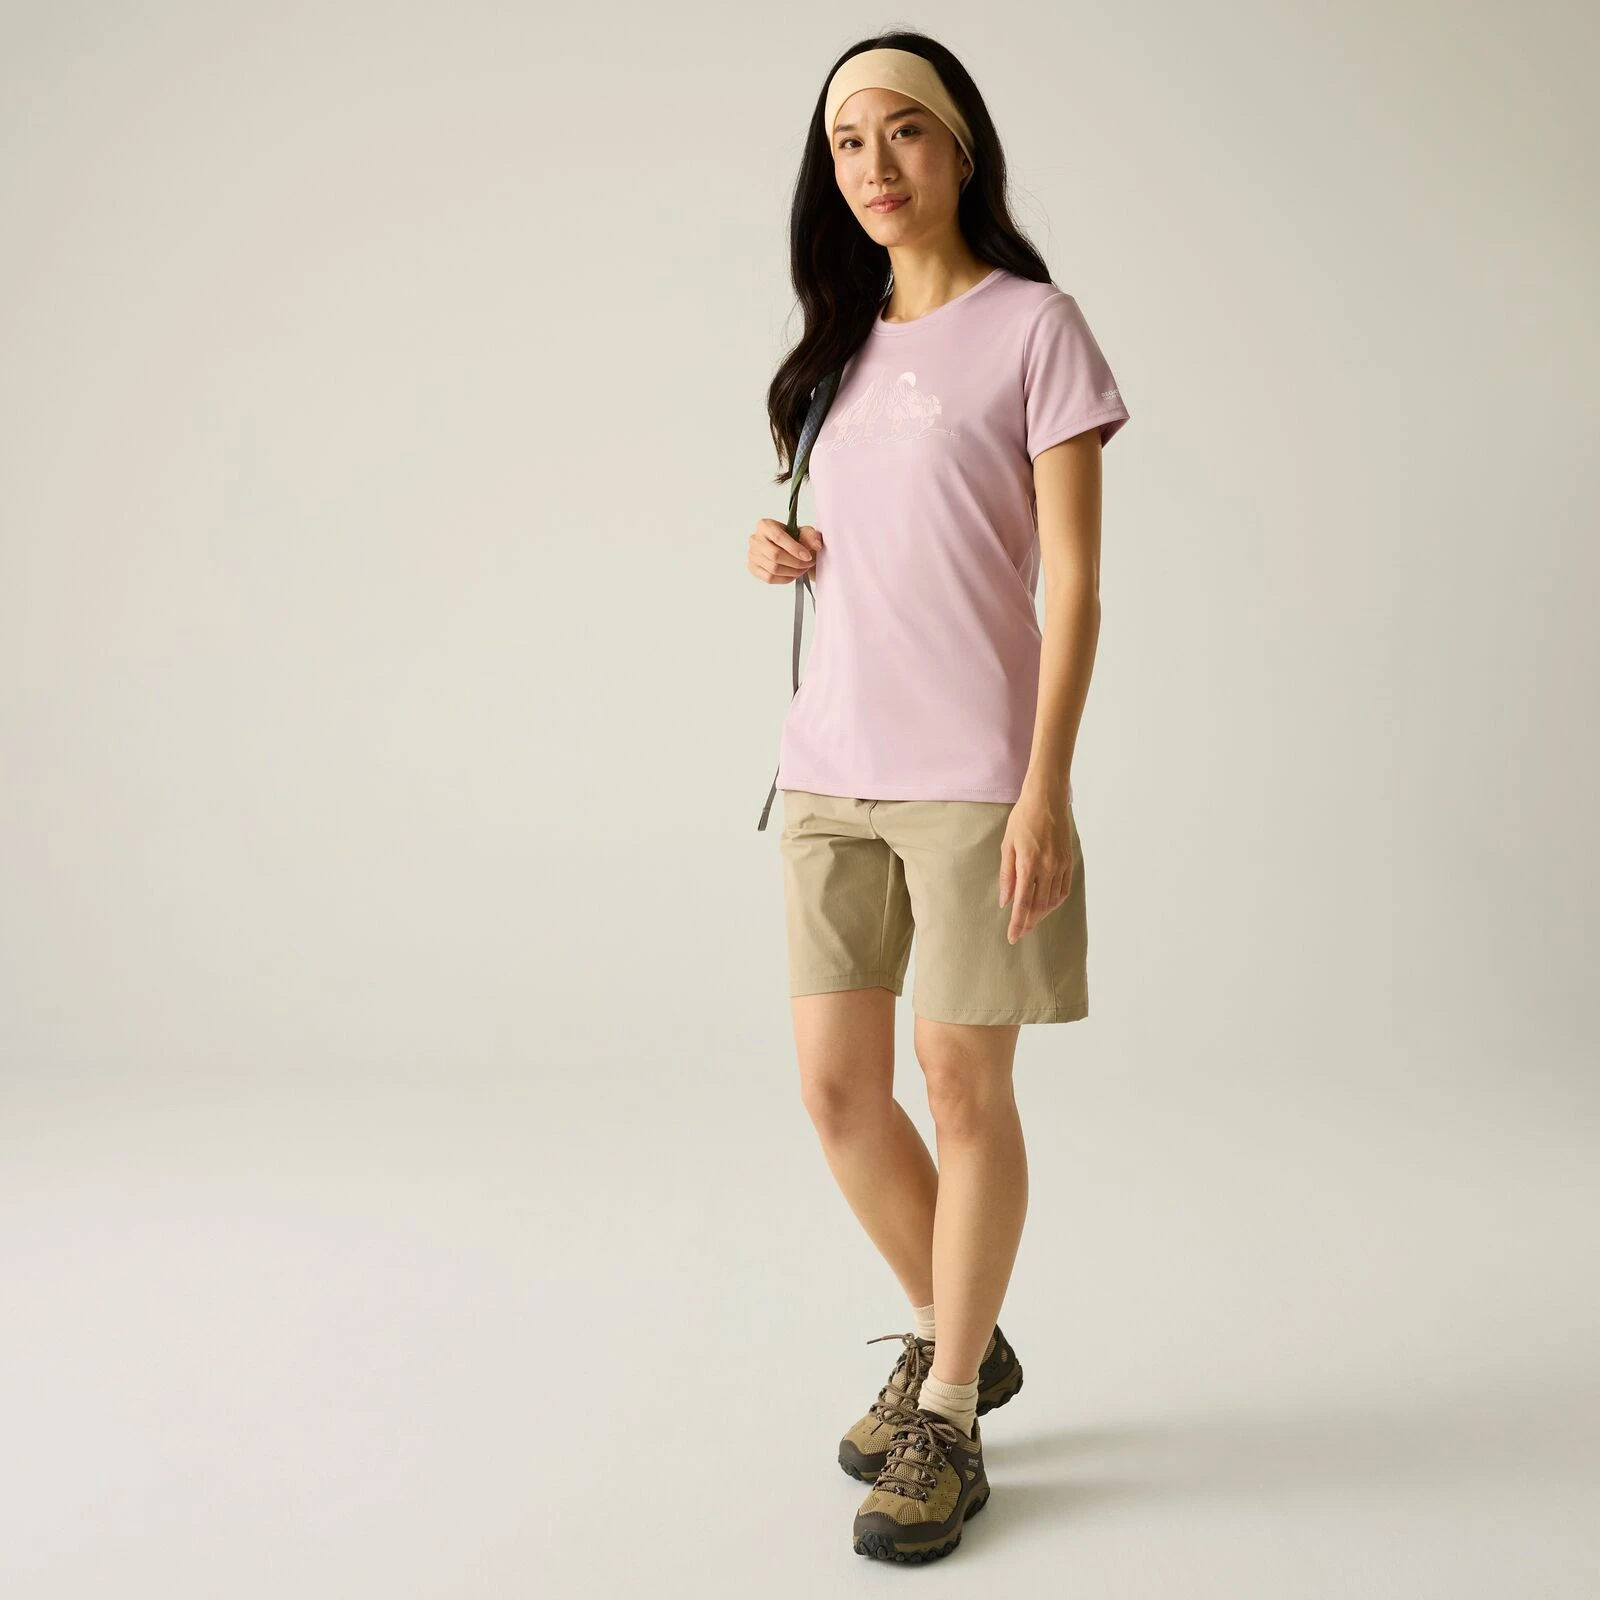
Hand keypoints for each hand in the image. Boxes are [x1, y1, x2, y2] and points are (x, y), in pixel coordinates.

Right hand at [748, 518, 822, 583]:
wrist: (787, 548)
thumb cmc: (794, 538)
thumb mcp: (805, 532)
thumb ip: (812, 536)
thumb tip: (817, 545)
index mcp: (765, 525)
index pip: (778, 537)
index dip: (795, 549)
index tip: (808, 557)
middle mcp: (755, 539)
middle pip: (775, 555)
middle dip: (795, 562)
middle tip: (808, 564)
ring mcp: (752, 555)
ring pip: (773, 569)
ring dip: (792, 572)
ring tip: (802, 569)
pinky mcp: (753, 568)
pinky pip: (769, 578)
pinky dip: (784, 579)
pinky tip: (793, 574)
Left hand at [998, 787, 1074, 942]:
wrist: (1047, 799)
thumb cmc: (1022, 819)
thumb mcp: (1007, 845)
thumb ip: (1007, 875)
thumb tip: (1005, 900)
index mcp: (1029, 864)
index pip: (1023, 902)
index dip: (1017, 923)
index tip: (1013, 937)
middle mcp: (1047, 868)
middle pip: (1039, 906)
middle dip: (1029, 922)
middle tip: (1020, 932)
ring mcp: (1061, 865)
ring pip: (1053, 900)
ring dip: (1041, 914)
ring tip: (1031, 920)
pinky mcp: (1069, 861)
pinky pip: (1064, 889)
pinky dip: (1055, 902)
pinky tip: (1047, 906)